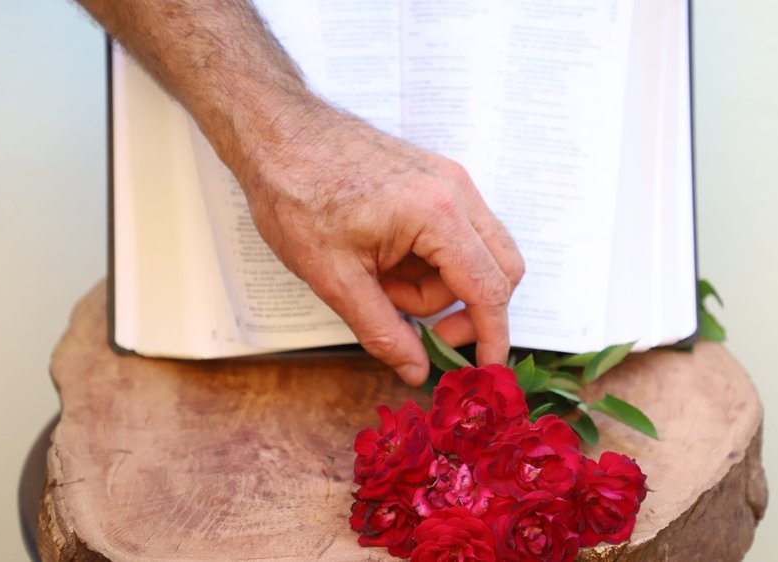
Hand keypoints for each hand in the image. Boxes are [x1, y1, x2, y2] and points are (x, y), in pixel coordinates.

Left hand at [233, 96, 524, 385]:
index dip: (492, 336)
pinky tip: (386, 259)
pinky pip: (457, 233)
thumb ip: (382, 331)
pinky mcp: (437, 179)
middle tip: (422, 331)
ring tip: (379, 280)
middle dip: (467, 310)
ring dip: (438, 284)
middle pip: (500, 270)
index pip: (488, 288)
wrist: (276, 133)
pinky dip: (431, 260)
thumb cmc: (297, 193)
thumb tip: (417, 370)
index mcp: (437, 214)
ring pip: (477, 254)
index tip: (485, 369)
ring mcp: (450, 180)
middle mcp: (456, 191)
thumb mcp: (334, 278)